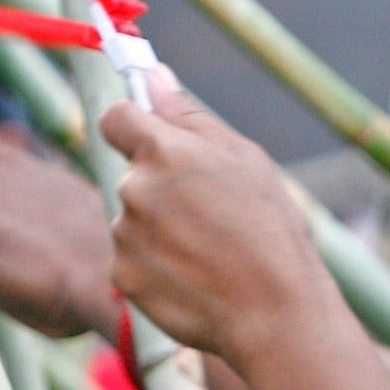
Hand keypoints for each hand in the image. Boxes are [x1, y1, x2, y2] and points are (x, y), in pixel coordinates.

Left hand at [99, 78, 321, 359]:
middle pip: (132, 175)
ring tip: (210, 253)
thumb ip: (191, 118)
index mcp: (164, 150)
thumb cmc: (271, 232)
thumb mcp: (246, 161)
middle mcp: (134, 188)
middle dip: (162, 188)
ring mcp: (125, 235)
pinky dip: (158, 267)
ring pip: (134, 220)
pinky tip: (197, 277)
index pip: (116, 117)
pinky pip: (133, 260)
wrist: (273, 313)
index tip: (154, 141)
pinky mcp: (123, 276)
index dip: (134, 126)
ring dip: (162, 230)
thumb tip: (153, 76)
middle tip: (211, 215)